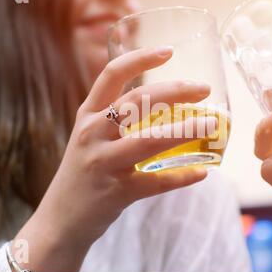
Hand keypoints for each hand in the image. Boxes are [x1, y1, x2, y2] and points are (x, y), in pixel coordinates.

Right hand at [14, 47, 215, 271]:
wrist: (60, 220)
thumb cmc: (82, 173)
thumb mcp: (90, 138)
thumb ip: (115, 120)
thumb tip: (163, 107)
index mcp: (87, 116)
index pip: (112, 74)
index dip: (140, 58)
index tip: (169, 51)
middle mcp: (92, 134)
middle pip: (137, 101)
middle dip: (175, 90)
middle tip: (204, 89)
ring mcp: (103, 163)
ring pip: (150, 139)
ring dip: (185, 129)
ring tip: (211, 124)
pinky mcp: (116, 192)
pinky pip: (157, 182)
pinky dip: (182, 177)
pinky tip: (201, 172)